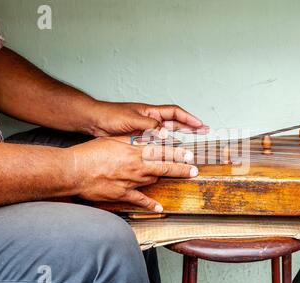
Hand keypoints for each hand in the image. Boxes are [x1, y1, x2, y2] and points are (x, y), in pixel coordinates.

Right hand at [69, 137, 197, 211]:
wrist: (74, 170)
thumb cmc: (90, 153)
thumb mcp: (112, 140)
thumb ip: (130, 140)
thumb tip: (144, 138)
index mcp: (133, 152)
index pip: (161, 152)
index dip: (178, 154)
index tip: (190, 155)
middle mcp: (135, 167)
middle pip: (163, 167)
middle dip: (181, 168)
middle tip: (194, 169)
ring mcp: (130, 182)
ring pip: (153, 179)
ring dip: (165, 177)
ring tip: (178, 177)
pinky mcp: (122, 194)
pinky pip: (140, 200)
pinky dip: (151, 203)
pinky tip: (160, 207)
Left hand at [88, 102, 208, 137]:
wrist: (95, 121)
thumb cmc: (111, 116)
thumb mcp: (132, 119)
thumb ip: (150, 127)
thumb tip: (166, 135)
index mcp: (151, 112)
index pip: (175, 113)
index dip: (189, 118)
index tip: (201, 125)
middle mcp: (151, 120)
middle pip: (176, 123)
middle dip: (190, 127)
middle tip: (204, 132)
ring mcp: (146, 129)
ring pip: (167, 135)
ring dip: (179, 139)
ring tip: (191, 146)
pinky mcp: (139, 138)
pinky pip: (156, 144)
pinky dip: (164, 148)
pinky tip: (170, 154)